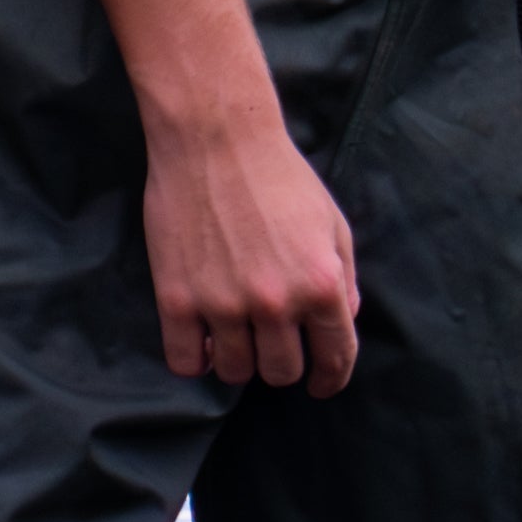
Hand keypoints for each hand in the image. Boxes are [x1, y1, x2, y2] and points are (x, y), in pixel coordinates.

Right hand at [145, 105, 359, 391]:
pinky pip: (186, 362)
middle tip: (273, 344)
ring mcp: (223, 304)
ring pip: (235, 372)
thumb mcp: (332, 222)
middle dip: (283, 364)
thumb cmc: (279, 175)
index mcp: (321, 284)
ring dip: (239, 360)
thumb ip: (344, 278)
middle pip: (281, 373)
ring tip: (237, 335)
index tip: (322, 384)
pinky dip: (196, 359)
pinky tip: (203, 340)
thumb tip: (345, 321)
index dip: (331, 378)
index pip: (335, 358)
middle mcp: (276, 302)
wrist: (215, 138)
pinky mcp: (177, 299)